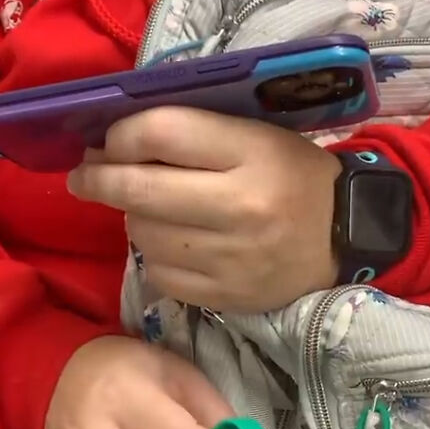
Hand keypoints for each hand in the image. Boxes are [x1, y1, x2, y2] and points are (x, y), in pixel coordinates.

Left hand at [67, 108, 341, 312]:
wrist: (345, 240)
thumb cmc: (295, 177)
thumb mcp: (257, 136)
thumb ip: (194, 132)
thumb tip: (116, 143)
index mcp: (252, 153)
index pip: (161, 134)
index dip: (118, 136)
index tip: (104, 142)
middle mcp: (240, 206)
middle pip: (139, 190)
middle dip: (99, 180)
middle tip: (84, 177)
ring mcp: (230, 257)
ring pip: (143, 235)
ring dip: (133, 219)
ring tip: (150, 210)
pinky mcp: (225, 296)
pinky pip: (160, 273)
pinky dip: (155, 256)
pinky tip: (172, 244)